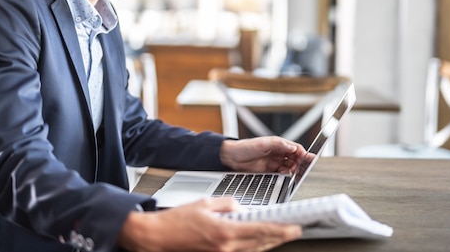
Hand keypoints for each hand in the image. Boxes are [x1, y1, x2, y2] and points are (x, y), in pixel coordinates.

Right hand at [118, 197, 301, 251]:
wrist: (156, 237)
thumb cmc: (176, 220)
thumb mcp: (205, 203)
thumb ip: (227, 204)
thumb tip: (241, 208)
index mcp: (224, 231)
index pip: (260, 230)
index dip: (280, 230)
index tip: (293, 227)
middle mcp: (225, 248)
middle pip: (260, 244)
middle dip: (279, 238)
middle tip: (294, 231)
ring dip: (268, 244)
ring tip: (279, 236)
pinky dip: (252, 249)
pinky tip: (258, 244)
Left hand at [219, 137, 306, 173]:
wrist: (231, 158)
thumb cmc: (244, 148)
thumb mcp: (262, 144)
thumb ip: (278, 144)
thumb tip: (293, 147)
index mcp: (278, 144)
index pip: (296, 148)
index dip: (303, 154)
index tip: (308, 160)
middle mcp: (278, 153)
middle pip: (296, 159)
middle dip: (300, 164)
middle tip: (302, 170)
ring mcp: (274, 163)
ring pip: (290, 167)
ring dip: (294, 171)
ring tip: (294, 174)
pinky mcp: (270, 171)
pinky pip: (282, 175)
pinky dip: (286, 177)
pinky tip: (285, 178)